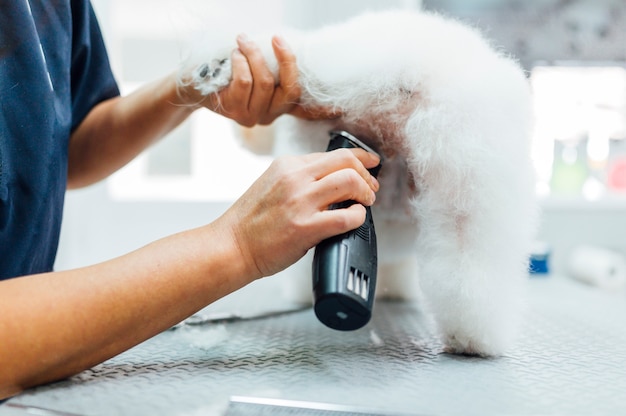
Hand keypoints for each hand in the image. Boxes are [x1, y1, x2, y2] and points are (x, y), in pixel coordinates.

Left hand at [201, 35, 338, 125]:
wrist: (195, 83)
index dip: (323, 110)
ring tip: (242, 41)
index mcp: (281, 105)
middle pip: (288, 88)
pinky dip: (240, 63)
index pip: (307, 108)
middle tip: (273, 37)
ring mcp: (253, 116)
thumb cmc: (230, 69)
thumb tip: (291, 48)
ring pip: (264, 82)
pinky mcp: (235, 112)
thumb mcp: (258, 66)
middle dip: (283, 57)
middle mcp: (270, 115)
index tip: (337, 109)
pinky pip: (245, 83)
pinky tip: (234, 56)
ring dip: (253, 55)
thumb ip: (276, 64)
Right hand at [217, 148, 379, 278]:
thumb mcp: (272, 184)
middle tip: (370, 189)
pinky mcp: (305, 227)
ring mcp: (300, 201)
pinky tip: (354, 220)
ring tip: (364, 204)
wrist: (231, 246)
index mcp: (288, 165)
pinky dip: (358, 217)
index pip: (334, 153)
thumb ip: (301, 178)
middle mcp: (295, 178)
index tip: (371, 163)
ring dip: (365, 193)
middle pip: (346, 162)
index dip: (360, 157)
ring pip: (349, 182)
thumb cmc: (250, 222)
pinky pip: (346, 216)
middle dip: (366, 175)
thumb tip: (334, 180)